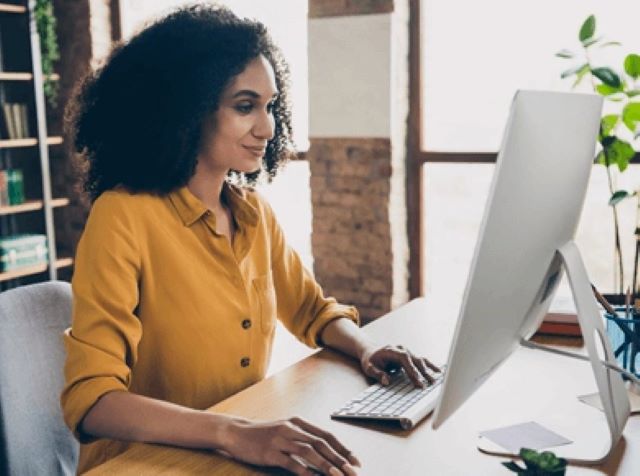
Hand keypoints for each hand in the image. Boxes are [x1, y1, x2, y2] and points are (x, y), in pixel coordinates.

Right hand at [222, 416, 359, 474]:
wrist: (236, 432)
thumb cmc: (263, 434)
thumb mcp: (285, 430)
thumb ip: (303, 438)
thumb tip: (326, 453)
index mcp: (298, 422)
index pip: (326, 435)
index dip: (342, 448)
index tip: (355, 461)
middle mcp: (291, 428)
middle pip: (321, 443)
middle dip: (339, 458)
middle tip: (352, 472)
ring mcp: (280, 439)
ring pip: (308, 452)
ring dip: (325, 464)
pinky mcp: (270, 452)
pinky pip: (290, 462)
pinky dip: (303, 470)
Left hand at [359, 344, 439, 387]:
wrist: (371, 351)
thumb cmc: (370, 360)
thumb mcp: (369, 367)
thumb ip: (377, 374)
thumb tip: (386, 381)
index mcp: (391, 350)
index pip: (404, 358)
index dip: (411, 368)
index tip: (417, 379)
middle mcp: (401, 349)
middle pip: (414, 359)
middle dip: (422, 372)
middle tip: (427, 384)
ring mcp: (407, 352)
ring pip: (420, 360)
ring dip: (427, 370)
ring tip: (434, 380)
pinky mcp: (410, 356)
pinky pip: (421, 361)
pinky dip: (429, 366)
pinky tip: (438, 371)